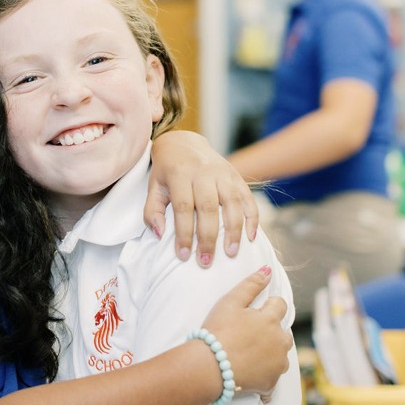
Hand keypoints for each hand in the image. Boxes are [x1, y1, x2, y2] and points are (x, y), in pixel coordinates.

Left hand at [146, 131, 257, 265]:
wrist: (183, 143)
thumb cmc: (167, 171)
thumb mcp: (153, 187)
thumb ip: (152, 211)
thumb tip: (160, 235)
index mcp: (179, 174)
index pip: (183, 207)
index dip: (184, 233)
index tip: (184, 255)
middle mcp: (203, 172)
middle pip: (208, 207)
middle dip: (208, 237)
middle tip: (206, 261)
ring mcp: (223, 173)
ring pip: (231, 203)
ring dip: (233, 230)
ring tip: (231, 253)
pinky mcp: (236, 177)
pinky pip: (248, 198)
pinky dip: (252, 217)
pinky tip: (250, 237)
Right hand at [198, 267, 290, 395]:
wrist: (209, 368)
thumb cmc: (217, 332)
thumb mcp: (230, 302)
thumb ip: (251, 284)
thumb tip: (268, 271)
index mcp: (272, 319)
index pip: (280, 305)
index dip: (266, 307)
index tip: (252, 314)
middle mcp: (280, 341)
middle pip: (283, 332)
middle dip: (271, 332)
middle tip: (247, 335)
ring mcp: (278, 364)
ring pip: (280, 355)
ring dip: (270, 353)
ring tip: (248, 354)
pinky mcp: (271, 383)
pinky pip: (272, 377)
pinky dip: (264, 375)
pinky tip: (248, 372)